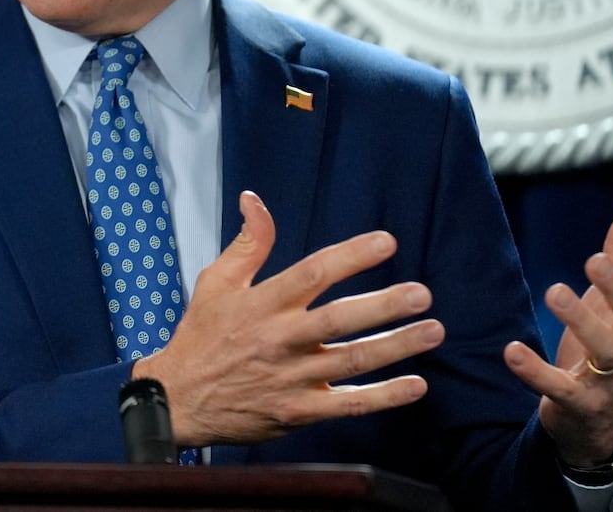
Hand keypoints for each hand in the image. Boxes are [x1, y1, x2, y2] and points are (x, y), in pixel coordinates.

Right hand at [132, 190, 443, 447]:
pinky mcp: (298, 412)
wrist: (179, 399)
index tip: (387, 242)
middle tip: (422, 294)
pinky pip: (347, 405)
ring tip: (433, 331)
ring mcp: (291, 378)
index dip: (351, 257)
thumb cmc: (201, 335)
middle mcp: (280, 339)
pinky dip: (384, 398)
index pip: (312, 274)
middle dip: (384, 306)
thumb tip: (256, 200)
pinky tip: (416, 386)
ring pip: (351, 362)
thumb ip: (248, 243)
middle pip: (339, 320)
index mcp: (262, 303)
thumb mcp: (215, 281)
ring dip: (396, 347)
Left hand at [503, 198, 612, 466]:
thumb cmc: (608, 341)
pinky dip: (536, 372)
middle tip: (595, 259)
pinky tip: (511, 351)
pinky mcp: (578, 403)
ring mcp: (608, 379)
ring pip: (605, 351)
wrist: (594, 417)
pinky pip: (560, 388)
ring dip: (581, 321)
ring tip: (554, 291)